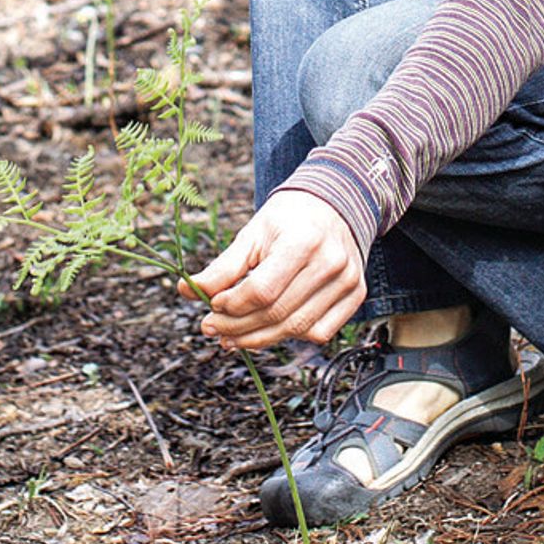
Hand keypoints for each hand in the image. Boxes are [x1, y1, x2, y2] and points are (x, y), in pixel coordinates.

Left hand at [180, 191, 366, 348]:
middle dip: (238, 328)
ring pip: (297, 329)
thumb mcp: (253, 233)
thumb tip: (186, 291)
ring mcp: (348, 280)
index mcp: (303, 241)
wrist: (336, 203)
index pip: (261, 291)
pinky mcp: (357, 294)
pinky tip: (270, 329)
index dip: (231, 305)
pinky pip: (321, 332)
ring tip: (233, 336)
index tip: (211, 305)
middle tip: (213, 328)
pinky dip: (292, 337)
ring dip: (259, 339)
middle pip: (277, 314)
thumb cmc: (289, 218)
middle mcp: (331, 262)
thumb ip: (222, 266)